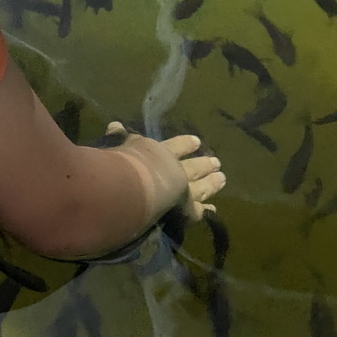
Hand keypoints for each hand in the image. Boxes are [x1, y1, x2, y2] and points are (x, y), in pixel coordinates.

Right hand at [105, 122, 225, 222]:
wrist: (143, 183)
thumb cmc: (128, 163)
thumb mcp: (121, 146)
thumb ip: (119, 137)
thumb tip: (114, 125)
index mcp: (160, 153)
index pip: (175, 146)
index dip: (185, 144)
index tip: (197, 141)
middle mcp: (176, 169)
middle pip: (194, 166)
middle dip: (204, 164)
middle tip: (216, 162)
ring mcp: (184, 189)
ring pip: (201, 186)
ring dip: (211, 183)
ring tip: (222, 178)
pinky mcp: (186, 208)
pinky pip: (197, 210)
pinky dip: (205, 210)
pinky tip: (212, 209)